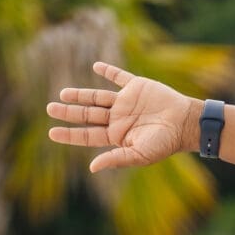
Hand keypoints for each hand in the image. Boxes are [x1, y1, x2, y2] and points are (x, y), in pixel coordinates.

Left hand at [46, 60, 200, 172]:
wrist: (184, 123)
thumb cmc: (164, 143)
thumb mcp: (138, 155)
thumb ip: (115, 159)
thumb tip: (92, 168)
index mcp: (117, 136)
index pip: (88, 135)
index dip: (70, 134)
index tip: (51, 132)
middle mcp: (118, 119)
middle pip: (88, 115)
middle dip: (69, 112)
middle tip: (50, 108)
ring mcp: (126, 102)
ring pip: (97, 97)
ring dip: (81, 95)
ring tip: (63, 93)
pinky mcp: (136, 87)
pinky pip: (119, 76)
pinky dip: (108, 71)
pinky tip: (96, 67)